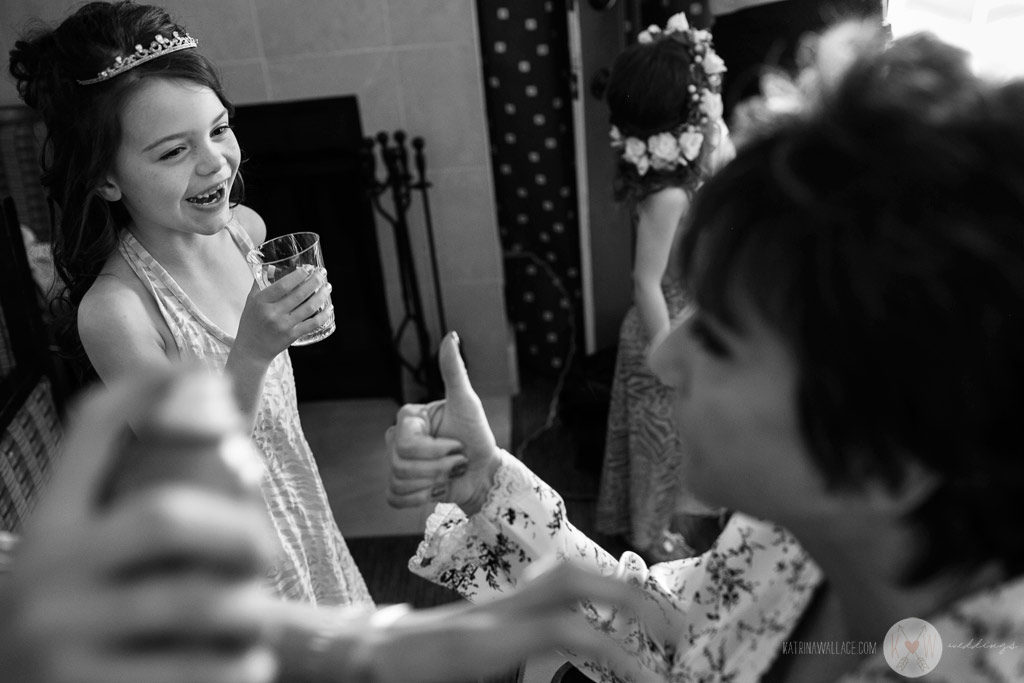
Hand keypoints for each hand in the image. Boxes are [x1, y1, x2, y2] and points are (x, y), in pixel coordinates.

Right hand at [0, 371, 278, 682]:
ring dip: (251, 608)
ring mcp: (61, 636)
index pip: (92, 433)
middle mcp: (46, 572)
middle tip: (268, 553)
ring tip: (259, 617)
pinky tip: (250, 664)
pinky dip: (239, 667)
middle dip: (240, 530)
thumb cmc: (69, 626)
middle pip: (166, 515)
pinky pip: (194, 671)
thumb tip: (224, 446)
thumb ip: (124, 518)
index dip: (147, 392)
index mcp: (48, 527)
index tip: (203, 370)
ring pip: (194, 599)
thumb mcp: (72, 562)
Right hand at [234, 266, 332, 363]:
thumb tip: (270, 266)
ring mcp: (283, 326)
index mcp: (261, 302)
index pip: (283, 285)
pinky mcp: (292, 336)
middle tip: (323, 273)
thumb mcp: (251, 301)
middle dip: (315, 281)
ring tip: (328, 287)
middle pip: (299, 294)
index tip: (308, 268)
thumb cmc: (251, 322)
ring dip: (322, 295)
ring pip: (309, 308)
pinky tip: (330, 307)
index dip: (298, 275)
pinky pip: (312, 324)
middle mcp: (272, 313)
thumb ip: (259, 283)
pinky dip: (323, 315)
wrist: (251, 350)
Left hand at [351, 561, 648, 681]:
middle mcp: (497, 611)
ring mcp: (496, 602)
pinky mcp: (495, 605)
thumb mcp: (463, 675)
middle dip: (631, 599)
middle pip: (573, 579)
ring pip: (563, 573)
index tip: (648, 677)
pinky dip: (588, 596)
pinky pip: (550, 587)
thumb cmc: (401, 675)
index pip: (566, 630)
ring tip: (653, 620)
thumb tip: (576, 643)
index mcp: (486, 640)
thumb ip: (518, 662)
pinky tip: (605, 618)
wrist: (359, 654)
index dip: (614, 651)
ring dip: (614, 590)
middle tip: (674, 634)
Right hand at [386, 332, 500, 514]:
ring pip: (399, 481)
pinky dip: (418, 499)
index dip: (435, 451)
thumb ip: (454, 371)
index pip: (406, 444)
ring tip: (450, 474)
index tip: (457, 445)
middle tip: (457, 462)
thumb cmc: (477, 434)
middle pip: (400, 464)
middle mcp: (395, 438)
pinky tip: (435, 490)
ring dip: (433, 483)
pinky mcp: (399, 487)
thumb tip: (451, 335)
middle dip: (438, 469)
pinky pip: (394, 497)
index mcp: (408, 418)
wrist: (483, 470)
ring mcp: (395, 463)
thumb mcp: (467, 402)